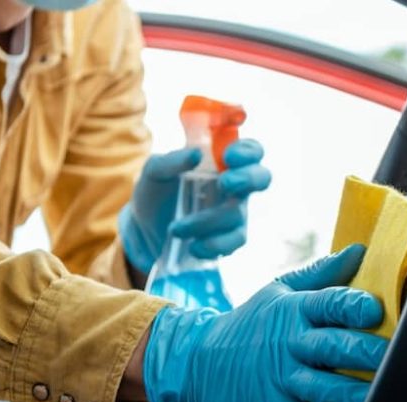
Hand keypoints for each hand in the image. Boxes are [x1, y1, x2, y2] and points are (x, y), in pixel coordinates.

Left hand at [118, 140, 270, 274]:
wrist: (144, 230)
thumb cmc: (155, 191)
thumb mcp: (155, 171)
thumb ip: (172, 160)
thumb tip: (194, 154)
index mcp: (221, 162)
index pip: (250, 150)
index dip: (248, 151)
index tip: (228, 156)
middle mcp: (235, 186)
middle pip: (262, 178)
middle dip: (248, 178)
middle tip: (224, 183)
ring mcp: (234, 213)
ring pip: (238, 214)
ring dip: (208, 221)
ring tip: (177, 228)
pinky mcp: (229, 239)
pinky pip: (234, 241)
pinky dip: (214, 244)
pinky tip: (193, 247)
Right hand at [143, 244, 386, 401]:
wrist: (195, 362)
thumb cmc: (245, 326)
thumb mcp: (276, 292)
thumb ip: (321, 274)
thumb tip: (360, 251)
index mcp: (293, 311)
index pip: (330, 303)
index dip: (355, 306)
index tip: (377, 310)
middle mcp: (290, 344)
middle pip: (336, 347)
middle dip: (370, 354)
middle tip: (400, 357)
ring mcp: (283, 381)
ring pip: (329, 389)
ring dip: (362, 395)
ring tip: (391, 396)